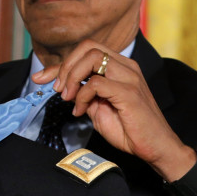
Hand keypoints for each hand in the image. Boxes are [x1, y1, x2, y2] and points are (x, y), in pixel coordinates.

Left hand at [32, 40, 196, 180]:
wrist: (156, 148)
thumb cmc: (130, 130)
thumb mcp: (99, 109)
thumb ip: (84, 94)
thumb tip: (63, 88)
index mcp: (120, 67)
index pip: (86, 51)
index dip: (60, 64)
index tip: (41, 78)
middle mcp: (126, 66)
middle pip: (88, 47)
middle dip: (65, 66)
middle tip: (57, 90)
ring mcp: (130, 77)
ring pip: (92, 57)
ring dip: (72, 77)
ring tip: (68, 98)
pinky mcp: (129, 92)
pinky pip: (97, 82)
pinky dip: (82, 95)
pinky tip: (81, 111)